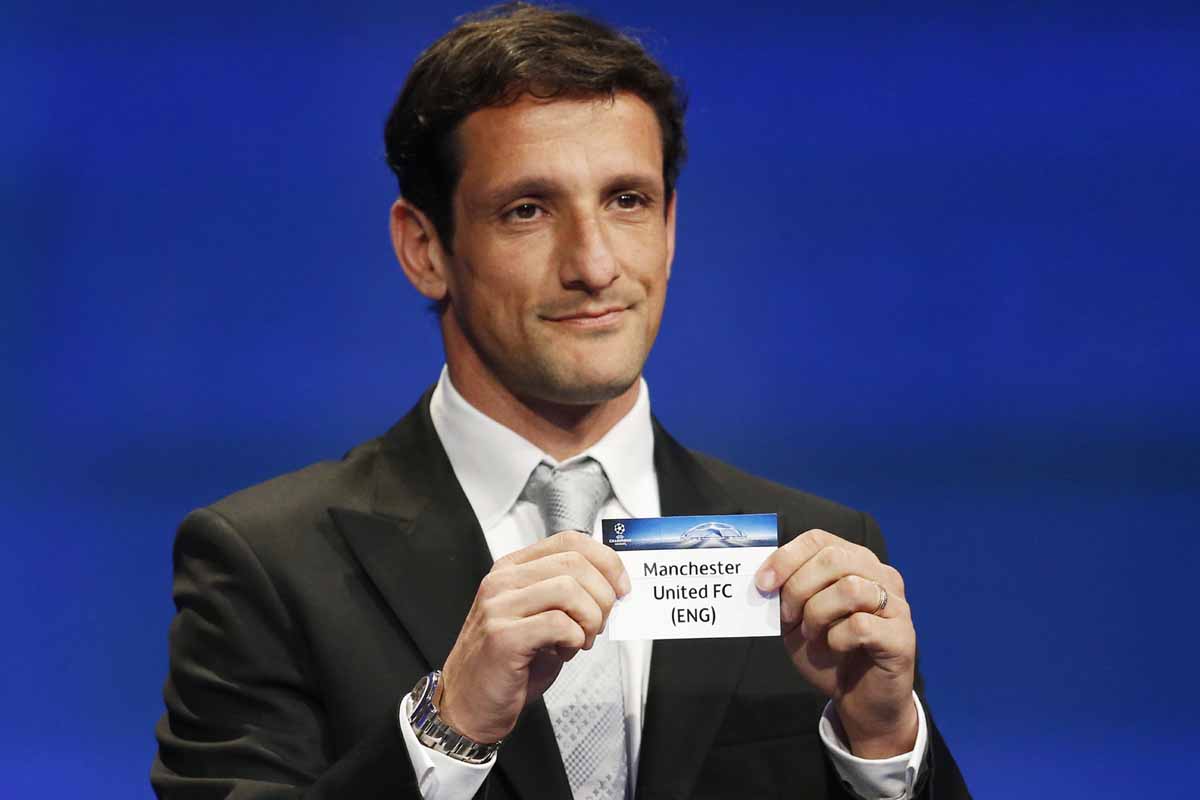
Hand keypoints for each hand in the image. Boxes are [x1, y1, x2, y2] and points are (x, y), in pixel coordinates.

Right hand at [438, 531, 630, 743]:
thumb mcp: (539, 617)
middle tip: (600, 624)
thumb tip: (614, 587)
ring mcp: (499, 607)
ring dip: (590, 620)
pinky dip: (575, 640)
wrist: (468, 704)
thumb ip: (568, 596)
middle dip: (603, 596)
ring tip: (581, 641)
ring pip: (569, 590)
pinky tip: (564, 653)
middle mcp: (502, 581)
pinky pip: (558, 624)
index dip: (606, 560)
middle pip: (574, 563)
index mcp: (512, 569)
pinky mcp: (503, 637)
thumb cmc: (507, 663)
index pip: (570, 541)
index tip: (621, 587)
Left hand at [755, 528, 917, 758]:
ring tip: (813, 635)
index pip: (819, 539)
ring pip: (849, 588)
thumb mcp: (797, 619)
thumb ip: (786, 594)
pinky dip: (837, 639)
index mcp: (854, 562)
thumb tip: (765, 576)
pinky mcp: (902, 635)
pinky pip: (861, 625)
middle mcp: (879, 575)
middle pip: (833, 558)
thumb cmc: (829, 652)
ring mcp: (895, 604)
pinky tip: (837, 648)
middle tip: (789, 616)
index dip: (786, 557)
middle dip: (799, 587)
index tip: (763, 583)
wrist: (859, 699)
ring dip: (818, 614)